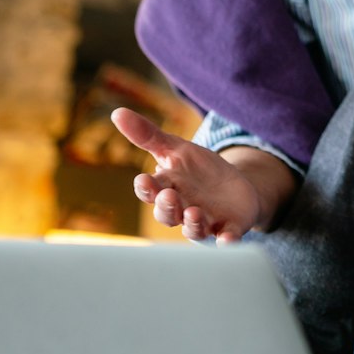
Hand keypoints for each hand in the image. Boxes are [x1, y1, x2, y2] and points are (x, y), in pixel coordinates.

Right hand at [111, 107, 272, 242]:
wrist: (236, 189)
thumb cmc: (199, 170)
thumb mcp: (177, 148)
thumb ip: (148, 136)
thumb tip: (117, 112)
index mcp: (166, 189)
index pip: (150, 191)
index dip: (146, 188)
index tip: (144, 180)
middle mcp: (181, 210)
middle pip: (167, 214)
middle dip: (166, 206)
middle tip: (169, 196)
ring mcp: (205, 222)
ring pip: (193, 229)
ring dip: (192, 223)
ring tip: (194, 212)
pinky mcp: (228, 230)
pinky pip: (226, 239)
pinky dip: (226, 241)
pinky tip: (227, 240)